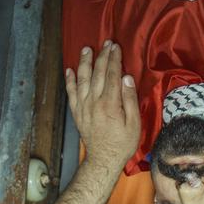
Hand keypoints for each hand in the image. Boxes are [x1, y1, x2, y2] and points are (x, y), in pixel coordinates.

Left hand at [66, 41, 140, 168]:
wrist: (103, 159)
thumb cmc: (123, 143)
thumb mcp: (134, 124)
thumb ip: (130, 100)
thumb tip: (126, 78)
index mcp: (110, 104)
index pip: (112, 75)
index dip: (114, 59)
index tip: (116, 47)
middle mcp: (94, 102)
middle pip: (97, 73)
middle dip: (102, 56)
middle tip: (106, 43)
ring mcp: (83, 106)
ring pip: (82, 79)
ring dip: (84, 62)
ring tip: (86, 49)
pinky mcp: (77, 112)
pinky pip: (71, 93)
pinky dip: (69, 80)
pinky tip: (70, 70)